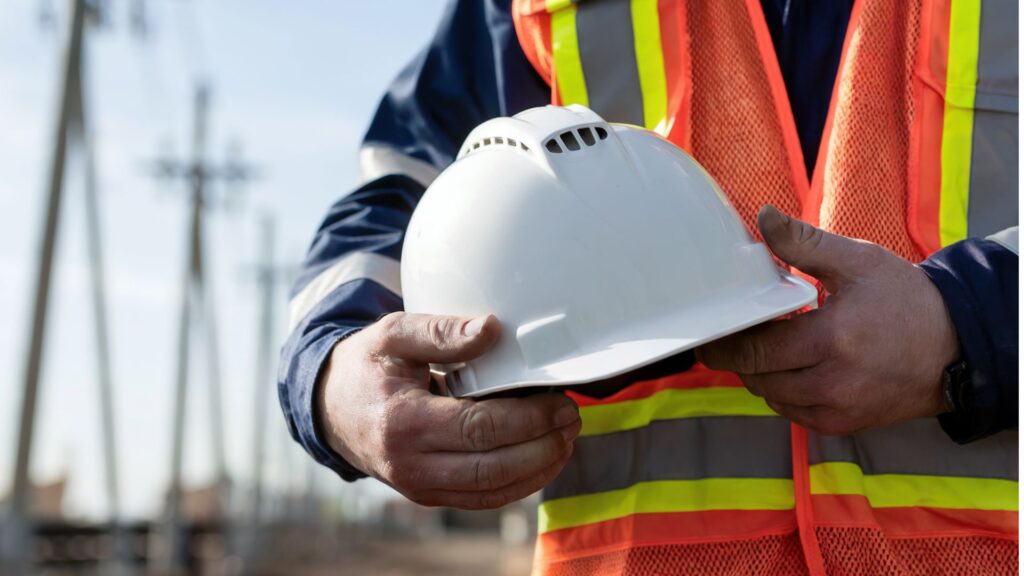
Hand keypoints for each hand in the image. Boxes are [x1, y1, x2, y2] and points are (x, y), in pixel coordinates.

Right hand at [317, 312, 580, 508]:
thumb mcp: (394, 333)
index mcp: (402, 422)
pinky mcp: (430, 495)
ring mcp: (419, 487)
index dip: (528, 418)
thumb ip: (441, 331)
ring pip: (493, 491)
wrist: (332, 407)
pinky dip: (520, 483)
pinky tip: (543, 457)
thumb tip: (492, 329)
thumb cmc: (368, 366)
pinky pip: (484, 498)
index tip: (558, 400)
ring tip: (565, 437)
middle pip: (493, 467)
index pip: (479, 429)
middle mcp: (410, 465)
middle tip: (571, 418)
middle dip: (543, 446)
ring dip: (539, 468)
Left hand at [696, 205, 958, 434]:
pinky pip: (792, 412)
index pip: (755, 349)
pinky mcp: (843, 425)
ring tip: (767, 346)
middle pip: (756, 376)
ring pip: (770, 396)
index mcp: (832, 339)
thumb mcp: (858, 261)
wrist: (957, 347)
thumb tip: (764, 217)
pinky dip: (782, 391)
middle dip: (739, 356)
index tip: (712, 329)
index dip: (726, 341)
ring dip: (759, 374)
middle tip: (733, 334)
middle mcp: (832, 383)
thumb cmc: (907, 301)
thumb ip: (804, 243)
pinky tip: (790, 367)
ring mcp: (838, 410)